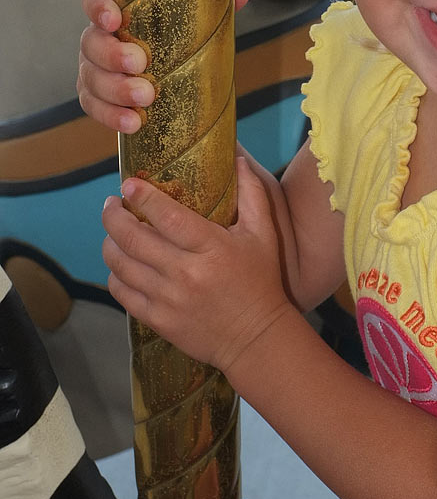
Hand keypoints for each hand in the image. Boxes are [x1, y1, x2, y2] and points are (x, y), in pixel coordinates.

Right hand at [79, 0, 251, 133]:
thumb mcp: (201, 21)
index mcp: (121, 12)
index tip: (115, 19)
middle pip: (91, 42)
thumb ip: (219, 1)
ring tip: (145, 99)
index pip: (97, 1)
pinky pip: (95, 107)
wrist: (181, 83)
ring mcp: (95, 70)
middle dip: (112, 54)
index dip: (99, 7)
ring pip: (91, 78)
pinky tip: (133, 123)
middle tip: (140, 64)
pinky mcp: (98, 99)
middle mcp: (101, 38)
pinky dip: (111, 116)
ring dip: (116, 89)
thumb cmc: (182, 42)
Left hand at [102, 155, 292, 375]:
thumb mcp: (264, 235)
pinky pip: (122, 292)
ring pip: (120, 264)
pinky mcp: (158, 320)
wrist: (256, 338)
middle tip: (111, 204)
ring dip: (110, 243)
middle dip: (113, 215)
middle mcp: (185, 272)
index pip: (166, 215)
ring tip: (113, 233)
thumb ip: (253, 194)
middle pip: (132, 237)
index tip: (128, 184)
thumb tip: (240, 160)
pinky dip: (115, 275)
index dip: (142, 196)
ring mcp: (168, 298)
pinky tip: (121, 265)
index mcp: (211, 247)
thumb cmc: (261, 282)